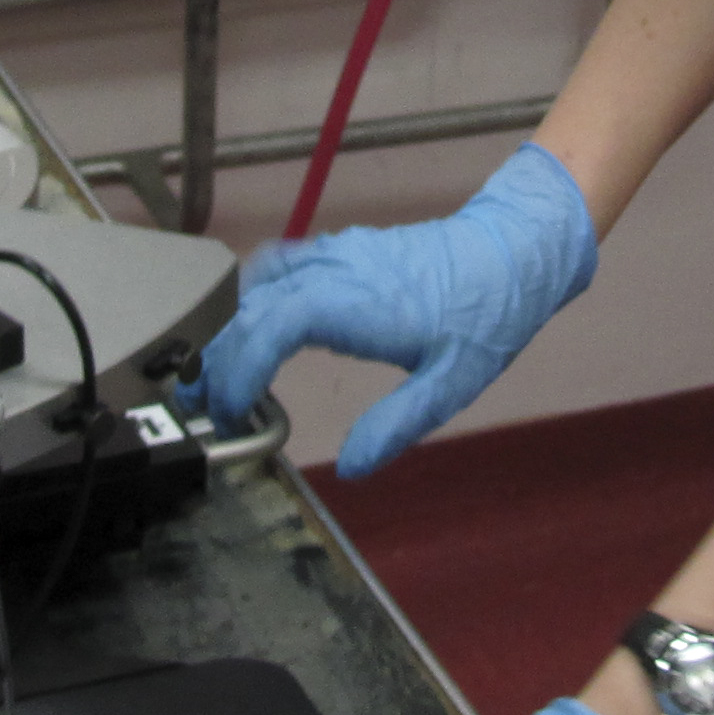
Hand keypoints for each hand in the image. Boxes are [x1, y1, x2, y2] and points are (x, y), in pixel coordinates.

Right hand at [192, 144, 595, 474]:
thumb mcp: (452, 384)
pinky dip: (250, 297)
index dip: (239, 366)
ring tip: (212, 376)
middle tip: (202, 410)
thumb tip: (351, 466)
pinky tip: (247, 324)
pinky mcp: (340, 248)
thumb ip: (398, 424)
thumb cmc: (487, 316)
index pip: (274, 326)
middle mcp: (339, 271)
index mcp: (361, 305)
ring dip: (227, 329)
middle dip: (218, 360)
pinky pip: (277, 265)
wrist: (511, 251)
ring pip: (257, 286)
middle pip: (253, 309)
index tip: (230, 409)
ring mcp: (336, 254)